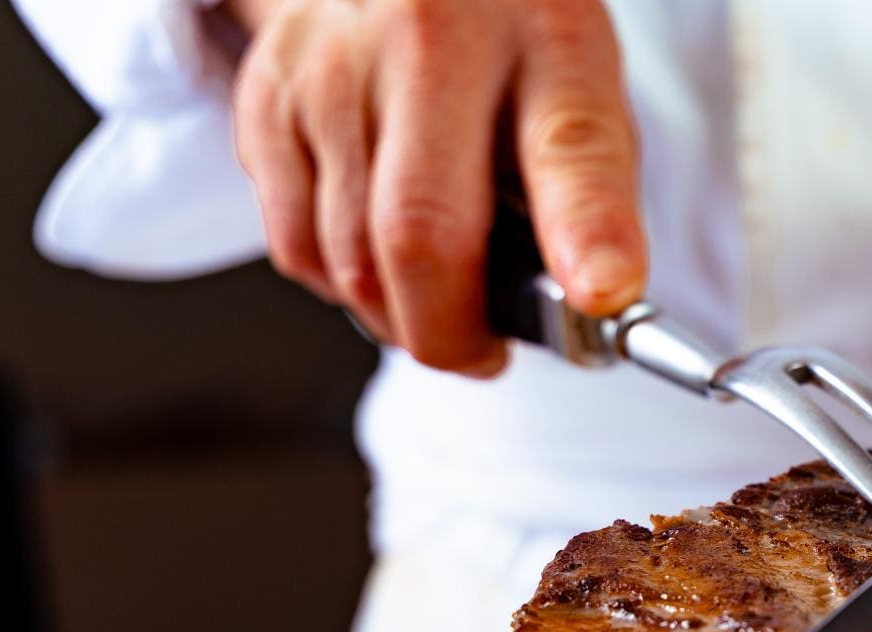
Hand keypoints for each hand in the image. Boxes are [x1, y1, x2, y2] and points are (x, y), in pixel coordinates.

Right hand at [227, 0, 644, 374]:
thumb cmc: (511, 47)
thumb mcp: (583, 91)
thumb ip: (589, 193)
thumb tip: (587, 303)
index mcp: (542, 38)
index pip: (569, 146)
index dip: (588, 232)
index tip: (602, 293)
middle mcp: (427, 40)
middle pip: (421, 232)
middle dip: (453, 333)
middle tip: (484, 352)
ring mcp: (333, 67)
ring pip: (347, 260)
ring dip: (399, 318)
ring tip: (440, 304)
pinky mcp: (269, 96)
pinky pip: (296, 245)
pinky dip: (342, 284)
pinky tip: (378, 259)